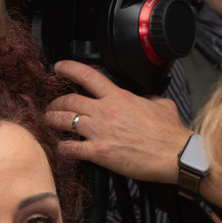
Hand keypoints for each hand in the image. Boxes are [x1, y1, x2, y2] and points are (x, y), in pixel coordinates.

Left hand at [46, 60, 191, 184]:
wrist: (173, 154)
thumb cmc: (169, 133)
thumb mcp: (160, 104)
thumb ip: (147, 98)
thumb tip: (145, 98)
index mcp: (118, 97)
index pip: (87, 76)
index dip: (68, 68)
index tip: (59, 68)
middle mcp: (105, 112)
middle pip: (67, 100)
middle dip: (54, 102)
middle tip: (51, 106)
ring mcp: (99, 132)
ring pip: (62, 121)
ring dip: (51, 121)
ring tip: (47, 123)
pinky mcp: (98, 153)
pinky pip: (70, 149)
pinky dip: (60, 148)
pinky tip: (58, 149)